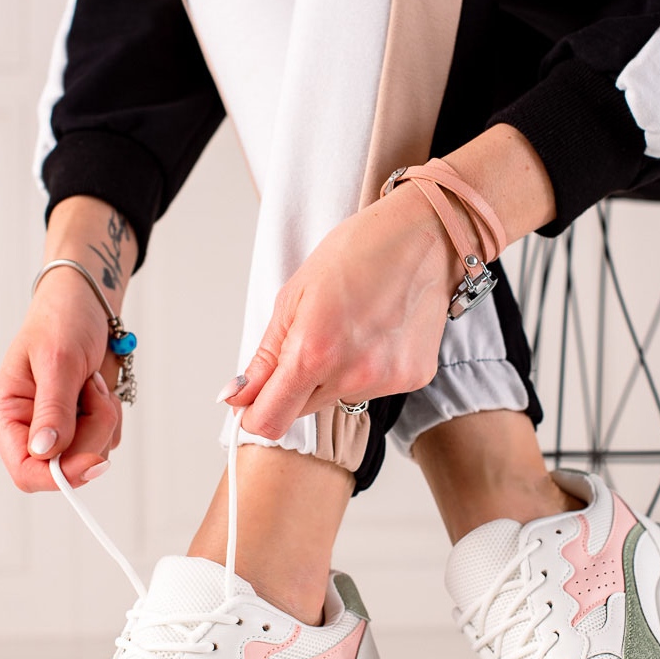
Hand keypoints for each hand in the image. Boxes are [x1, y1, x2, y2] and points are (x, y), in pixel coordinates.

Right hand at [0, 270, 123, 490]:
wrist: (87, 304)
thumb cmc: (63, 322)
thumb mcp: (57, 361)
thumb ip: (53, 409)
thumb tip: (44, 452)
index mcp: (6, 415)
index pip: (25, 471)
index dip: (59, 475)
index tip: (92, 463)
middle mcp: (29, 428)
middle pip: (66, 467)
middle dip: (91, 433)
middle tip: (93, 391)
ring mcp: (59, 429)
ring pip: (92, 455)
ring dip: (104, 419)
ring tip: (92, 382)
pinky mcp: (83, 425)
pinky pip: (108, 440)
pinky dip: (112, 414)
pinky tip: (99, 385)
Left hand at [222, 185, 464, 438]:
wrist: (422, 237)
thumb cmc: (357, 253)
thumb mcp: (293, 297)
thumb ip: (265, 357)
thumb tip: (237, 395)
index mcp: (314, 352)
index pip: (270, 422)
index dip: (254, 415)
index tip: (252, 401)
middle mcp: (353, 375)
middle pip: (301, 413)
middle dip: (294, 387)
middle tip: (310, 341)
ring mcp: (387, 380)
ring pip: (338, 399)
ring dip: (333, 376)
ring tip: (350, 329)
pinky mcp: (413, 379)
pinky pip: (372, 389)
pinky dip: (366, 370)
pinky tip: (376, 334)